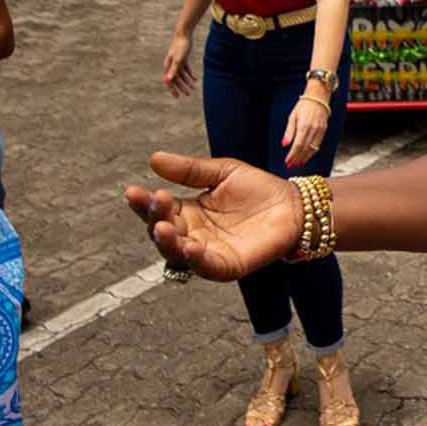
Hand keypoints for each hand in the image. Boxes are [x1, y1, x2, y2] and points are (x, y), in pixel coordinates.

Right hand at [125, 153, 301, 280]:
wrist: (293, 204)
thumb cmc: (258, 189)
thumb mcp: (221, 172)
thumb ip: (189, 170)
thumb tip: (154, 159)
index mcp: (188, 212)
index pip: (158, 209)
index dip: (144, 202)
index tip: (132, 191)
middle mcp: (192, 234)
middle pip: (162, 232)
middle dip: (154, 218)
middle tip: (154, 201)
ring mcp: (207, 252)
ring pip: (177, 253)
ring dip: (167, 241)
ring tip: (162, 226)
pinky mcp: (226, 266)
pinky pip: (205, 266)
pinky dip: (194, 259)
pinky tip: (188, 245)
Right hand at [162, 33, 195, 95]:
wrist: (184, 33)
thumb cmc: (181, 46)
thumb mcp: (178, 59)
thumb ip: (173, 70)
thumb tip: (167, 80)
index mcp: (168, 66)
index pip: (169, 81)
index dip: (173, 89)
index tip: (178, 97)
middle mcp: (171, 65)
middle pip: (176, 79)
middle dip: (182, 87)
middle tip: (188, 94)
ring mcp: (177, 61)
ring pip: (182, 74)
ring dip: (187, 81)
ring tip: (193, 88)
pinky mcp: (183, 58)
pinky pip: (186, 68)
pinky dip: (190, 74)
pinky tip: (195, 79)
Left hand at [283, 93, 330, 167]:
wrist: (318, 97)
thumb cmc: (303, 106)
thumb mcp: (292, 117)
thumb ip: (289, 132)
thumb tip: (284, 145)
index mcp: (304, 126)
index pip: (298, 145)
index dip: (292, 155)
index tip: (287, 162)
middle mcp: (313, 129)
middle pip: (305, 149)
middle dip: (298, 158)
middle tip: (291, 165)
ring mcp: (320, 130)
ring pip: (313, 149)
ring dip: (305, 158)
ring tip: (298, 164)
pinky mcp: (324, 130)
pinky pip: (318, 144)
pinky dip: (312, 152)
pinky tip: (307, 155)